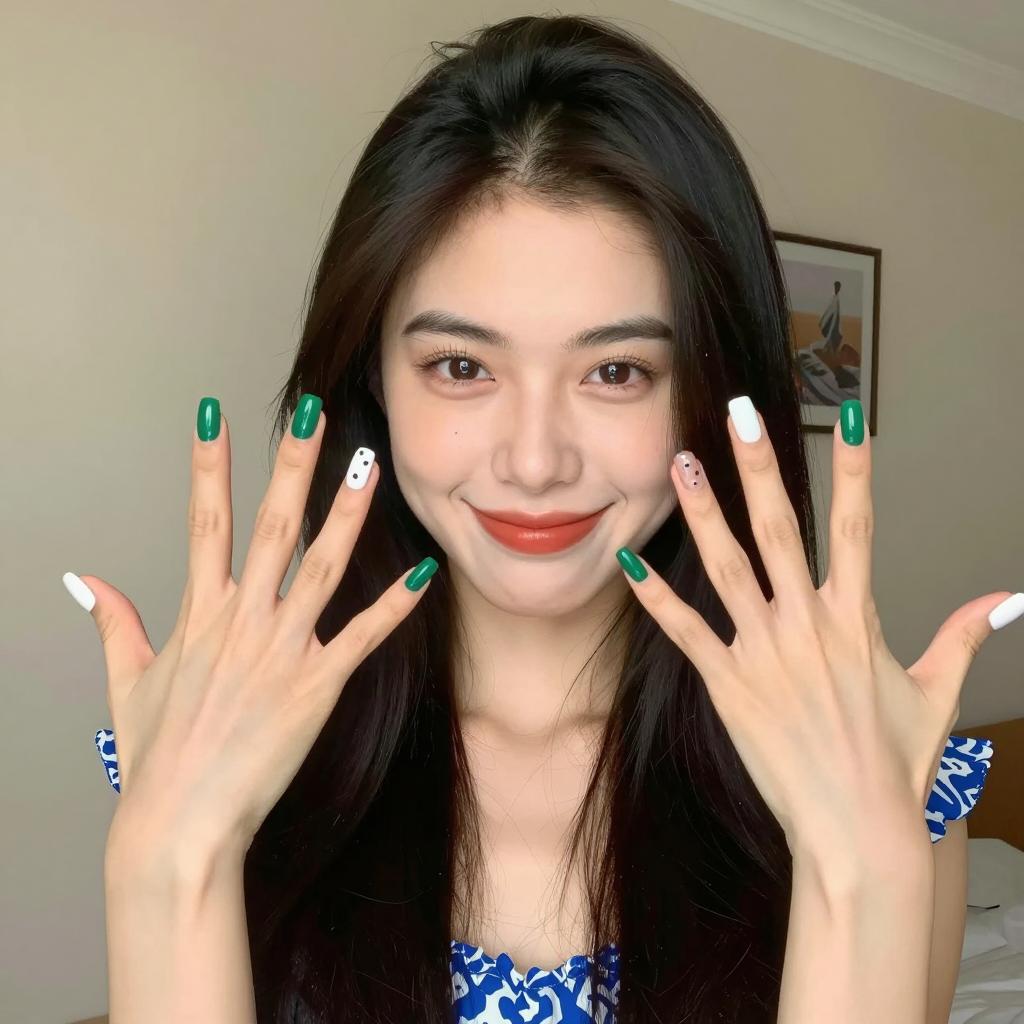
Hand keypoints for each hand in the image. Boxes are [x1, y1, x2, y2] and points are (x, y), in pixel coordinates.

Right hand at [69, 395, 436, 864]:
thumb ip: (114, 622)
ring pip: (321, 565)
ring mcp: (280, 650)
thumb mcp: (128, 681)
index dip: (210, 465)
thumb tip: (86, 581)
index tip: (215, 416)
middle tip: (313, 412)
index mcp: (201, 613)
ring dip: (346, 512)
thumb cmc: (157, 757)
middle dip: (292, 464)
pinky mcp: (315, 686)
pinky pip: (362, 635)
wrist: (179, 823)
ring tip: (367, 463)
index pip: (204, 520)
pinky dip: (395, 604)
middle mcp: (242, 620)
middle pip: (272, 525)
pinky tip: (424, 571)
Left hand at [618, 396, 1018, 866]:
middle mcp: (807, 624)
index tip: (850, 415)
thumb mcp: (936, 694)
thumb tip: (1009, 599)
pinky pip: (686, 632)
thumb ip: (963, 636)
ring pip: (728, 567)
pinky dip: (656, 597)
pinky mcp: (729, 685)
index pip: (859, 526)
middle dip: (759, 467)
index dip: (856, 468)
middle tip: (738, 414)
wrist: (857, 831)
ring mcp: (764, 653)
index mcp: (856, 619)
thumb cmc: (896, 764)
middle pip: (781, 528)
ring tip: (681, 463)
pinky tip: (629, 561)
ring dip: (703, 513)